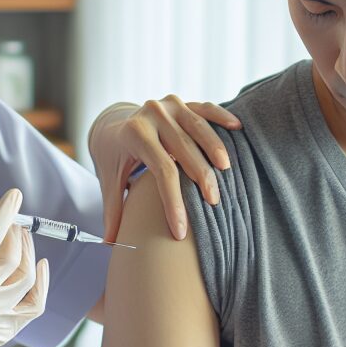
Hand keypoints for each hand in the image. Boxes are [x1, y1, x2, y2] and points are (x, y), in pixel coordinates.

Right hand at [0, 188, 48, 346]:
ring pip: (25, 281)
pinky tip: (38, 264)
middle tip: (8, 214)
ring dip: (25, 252)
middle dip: (12, 229)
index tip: (11, 195)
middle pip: (10, 260)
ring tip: (15, 236)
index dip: (3, 215)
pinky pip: (31, 308)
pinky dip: (40, 284)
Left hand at [88, 97, 241, 241]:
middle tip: (214, 202)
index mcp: (133, 134)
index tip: (182, 229)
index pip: (161, 170)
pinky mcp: (180, 102)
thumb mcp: (109, 181)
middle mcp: (151, 115)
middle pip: (183, 149)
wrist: (110, 125)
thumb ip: (112, 210)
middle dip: (200, 177)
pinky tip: (237, 128)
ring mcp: (167, 105)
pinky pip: (204, 108)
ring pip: (197, 127)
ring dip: (215, 149)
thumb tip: (110, 244)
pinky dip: (221, 116)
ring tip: (226, 172)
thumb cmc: (113, 158)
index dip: (173, 201)